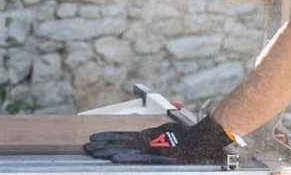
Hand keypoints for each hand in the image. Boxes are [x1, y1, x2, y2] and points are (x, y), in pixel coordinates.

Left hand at [83, 116, 235, 164]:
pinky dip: (126, 157)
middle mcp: (147, 141)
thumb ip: (154, 136)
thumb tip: (145, 138)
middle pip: (120, 142)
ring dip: (108, 150)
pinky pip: (139, 157)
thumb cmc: (187, 138)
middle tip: (87, 147)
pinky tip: (114, 158)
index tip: (94, 138)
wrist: (203, 139)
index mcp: (148, 136)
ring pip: (126, 148)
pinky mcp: (159, 156)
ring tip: (93, 152)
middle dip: (103, 145)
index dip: (108, 137)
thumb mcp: (167, 133)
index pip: (122, 136)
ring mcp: (152, 148)